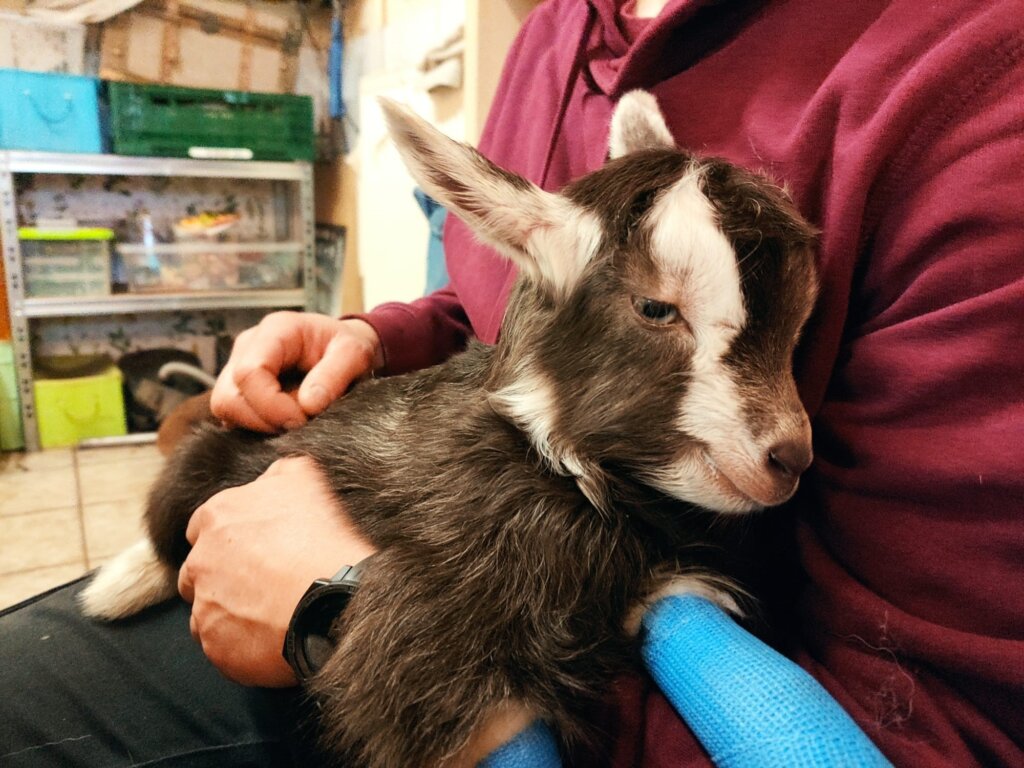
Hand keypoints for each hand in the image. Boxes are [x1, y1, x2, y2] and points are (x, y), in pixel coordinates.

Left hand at [177, 455, 376, 686]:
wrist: (334, 602)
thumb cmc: (323, 540)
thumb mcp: (308, 479)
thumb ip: (280, 471)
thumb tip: (275, 472)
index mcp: (218, 516)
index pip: (203, 526)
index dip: (228, 536)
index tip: (252, 547)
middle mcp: (201, 560)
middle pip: (198, 570)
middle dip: (221, 575)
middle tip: (262, 581)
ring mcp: (205, 605)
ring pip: (207, 609)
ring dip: (229, 610)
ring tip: (269, 614)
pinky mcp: (215, 645)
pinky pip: (220, 645)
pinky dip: (239, 642)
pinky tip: (270, 636)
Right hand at [211, 312, 383, 432]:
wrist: (342, 351)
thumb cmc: (346, 348)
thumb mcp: (355, 354)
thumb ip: (335, 375)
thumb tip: (308, 404)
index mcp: (275, 331)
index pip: (249, 372)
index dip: (271, 405)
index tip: (302, 420)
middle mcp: (248, 347)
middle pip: (228, 397)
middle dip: (263, 421)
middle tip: (300, 426)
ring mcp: (237, 369)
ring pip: (226, 410)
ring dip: (260, 427)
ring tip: (295, 424)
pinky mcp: (239, 391)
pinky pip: (234, 418)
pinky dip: (258, 429)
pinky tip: (284, 425)